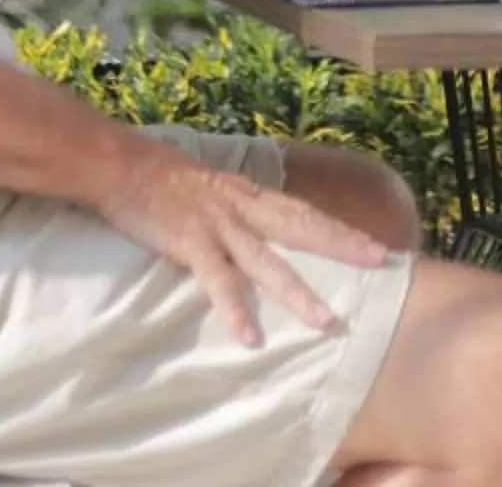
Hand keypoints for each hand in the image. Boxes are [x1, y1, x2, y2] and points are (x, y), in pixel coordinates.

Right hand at [85, 143, 388, 347]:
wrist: (121, 164)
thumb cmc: (164, 178)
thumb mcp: (214, 188)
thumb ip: (239, 208)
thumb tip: (262, 226)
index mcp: (250, 194)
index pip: (305, 212)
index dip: (341, 229)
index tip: (377, 246)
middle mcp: (243, 207)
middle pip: (302, 227)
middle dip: (342, 245)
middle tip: (379, 262)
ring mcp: (219, 225)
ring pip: (267, 262)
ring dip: (297, 292)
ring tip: (325, 322)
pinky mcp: (191, 243)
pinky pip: (217, 281)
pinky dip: (234, 309)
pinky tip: (249, 337)